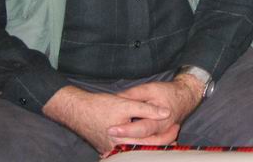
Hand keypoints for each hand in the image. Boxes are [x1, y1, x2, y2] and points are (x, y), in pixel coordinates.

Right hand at [42, 86, 170, 153]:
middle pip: (144, 149)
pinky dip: (137, 143)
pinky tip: (145, 137)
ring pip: (135, 149)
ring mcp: (110, 150)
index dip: (165, 137)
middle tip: (175, 132)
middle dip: (160, 142)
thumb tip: (166, 112)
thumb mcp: (126, 103)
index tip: (176, 128)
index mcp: (123, 140)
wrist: (76, 110)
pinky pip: (126, 148)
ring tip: (165, 135)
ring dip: (149, 143)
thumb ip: (147, 110)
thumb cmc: (100, 106)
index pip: (150, 144)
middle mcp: (116, 149)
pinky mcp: (107, 147)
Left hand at [107, 76, 203, 145]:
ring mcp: (162, 137)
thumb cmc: (167, 92)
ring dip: (132, 147)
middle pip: (143, 142)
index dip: (126, 130)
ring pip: (147, 148)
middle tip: (109, 137)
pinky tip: (126, 147)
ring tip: (115, 145)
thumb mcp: (150, 88)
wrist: (185, 97)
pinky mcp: (160, 138)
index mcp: (160, 119)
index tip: (111, 129)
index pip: (141, 128)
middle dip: (125, 141)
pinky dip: (138, 148)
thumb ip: (133, 94)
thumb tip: (117, 99)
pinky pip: (150, 147)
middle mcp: (162, 131)